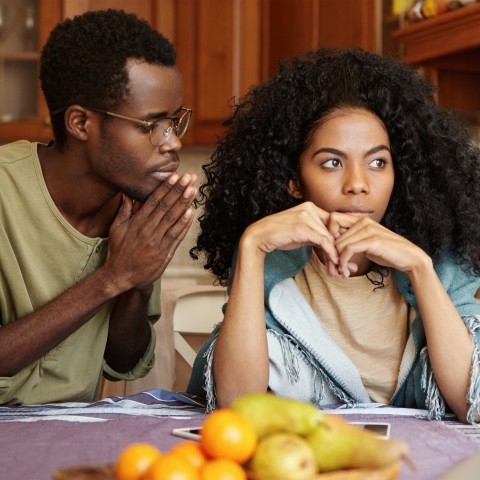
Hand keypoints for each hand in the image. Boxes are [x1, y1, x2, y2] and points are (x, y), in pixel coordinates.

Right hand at [104, 173, 196, 291]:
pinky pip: (176, 236)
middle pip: (166, 206)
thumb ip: (124, 210)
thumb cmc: (118, 250)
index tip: (175, 176)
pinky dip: (184, 224)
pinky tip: (191, 213)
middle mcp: (148, 230)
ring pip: (172, 219)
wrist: (119, 275)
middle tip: (189, 178)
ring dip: (184, 204)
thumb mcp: (117, 228)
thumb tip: (127, 193)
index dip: (165, 188)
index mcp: (137, 222)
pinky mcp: (164, 253)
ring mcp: (157, 241)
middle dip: (178, 191)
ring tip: (193, 191)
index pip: (154, 201)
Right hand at [243, 202, 339, 268]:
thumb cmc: (280, 235)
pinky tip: (333, 262)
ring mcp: (305, 216)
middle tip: (344, 266)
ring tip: (338, 268)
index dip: (340, 239)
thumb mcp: (301, 232)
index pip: (332, 222)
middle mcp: (309, 208)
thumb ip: (316, 234)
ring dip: (334, 255)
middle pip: (332, 231)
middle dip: (339, 249)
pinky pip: (322, 241)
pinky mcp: (301, 227)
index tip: (343, 254)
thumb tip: (332, 244)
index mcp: (310, 207)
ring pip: (329, 237)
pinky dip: (330, 253)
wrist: (260, 236)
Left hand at [334, 216, 427, 276]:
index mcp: (360, 219)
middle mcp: (363, 221)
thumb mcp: (365, 243)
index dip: (328, 234)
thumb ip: (351, 239)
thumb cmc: (385, 252)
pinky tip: (348, 271)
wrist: (409, 258)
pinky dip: (344, 262)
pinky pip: (348, 250)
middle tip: (335, 267)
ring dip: (337, 261)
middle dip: (330, 252)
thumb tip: (331, 245)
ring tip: (343, 272)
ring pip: (339, 244)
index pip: (332, 219)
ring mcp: (368, 229)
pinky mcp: (373, 240)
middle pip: (332, 233)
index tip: (332, 251)